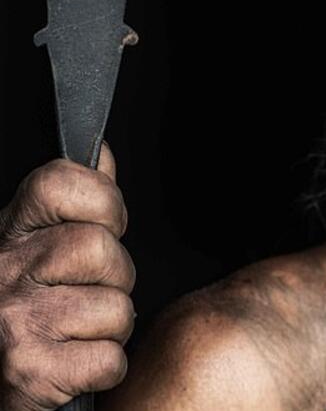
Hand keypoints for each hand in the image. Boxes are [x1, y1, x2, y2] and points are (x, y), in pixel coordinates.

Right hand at [0, 142, 135, 409]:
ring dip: (111, 328)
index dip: (102, 203)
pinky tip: (73, 364)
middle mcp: (3, 270)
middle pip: (101, 249)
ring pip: (115, 308)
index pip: (63, 182)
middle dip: (115, 277)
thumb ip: (74, 202)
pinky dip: (104, 369)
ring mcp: (14, 320)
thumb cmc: (22, 310)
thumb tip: (101, 154)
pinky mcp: (28, 370)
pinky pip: (109, 359)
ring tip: (79, 333)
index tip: (103, 227)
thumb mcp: (35, 245)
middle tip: (88, 293)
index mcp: (9, 232)